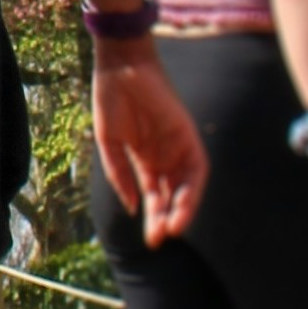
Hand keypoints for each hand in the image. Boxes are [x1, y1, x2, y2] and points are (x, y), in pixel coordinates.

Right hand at [89, 43, 203, 244]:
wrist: (121, 67)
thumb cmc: (111, 100)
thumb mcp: (110, 143)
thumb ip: (120, 174)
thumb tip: (131, 206)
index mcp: (146, 160)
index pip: (155, 195)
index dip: (155, 217)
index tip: (152, 241)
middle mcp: (165, 156)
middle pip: (172, 195)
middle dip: (167, 218)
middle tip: (159, 241)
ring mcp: (178, 146)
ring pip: (188, 185)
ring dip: (184, 208)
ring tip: (173, 228)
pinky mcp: (188, 134)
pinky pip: (197, 167)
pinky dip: (192, 187)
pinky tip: (180, 203)